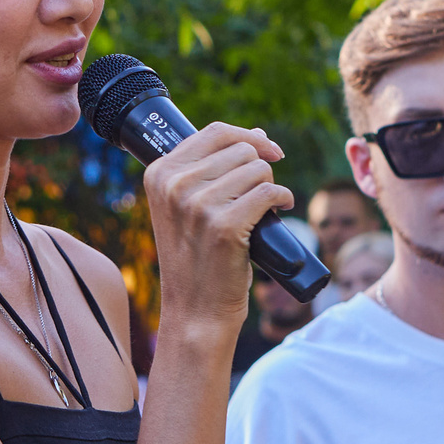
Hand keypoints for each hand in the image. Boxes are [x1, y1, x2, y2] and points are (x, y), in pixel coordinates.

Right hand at [142, 123, 295, 338]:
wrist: (195, 311)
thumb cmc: (196, 259)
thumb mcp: (186, 208)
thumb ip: (212, 170)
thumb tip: (259, 136)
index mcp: (159, 174)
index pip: (215, 132)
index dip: (249, 137)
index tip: (268, 150)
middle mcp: (174, 186)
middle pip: (242, 150)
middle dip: (259, 170)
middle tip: (255, 199)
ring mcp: (198, 206)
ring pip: (258, 170)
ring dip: (270, 187)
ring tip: (260, 212)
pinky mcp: (225, 226)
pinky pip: (270, 193)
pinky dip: (283, 199)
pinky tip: (280, 211)